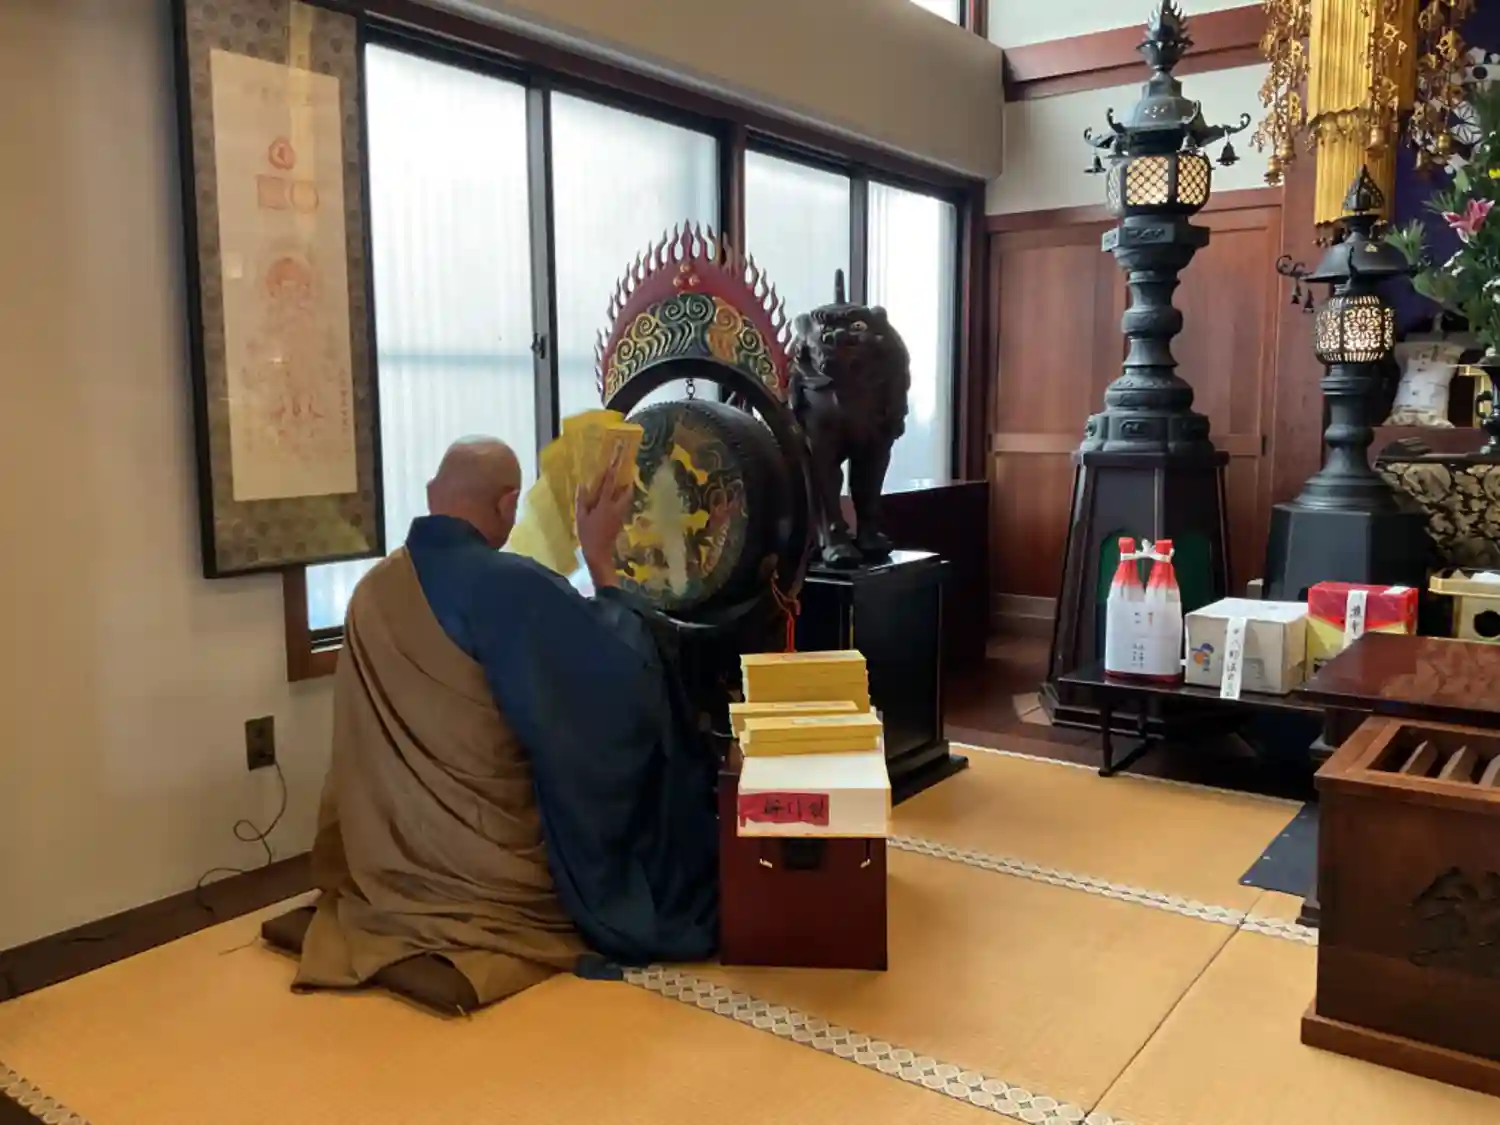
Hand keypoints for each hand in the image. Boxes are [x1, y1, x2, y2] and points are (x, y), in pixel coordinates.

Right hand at [575, 447, 632, 587]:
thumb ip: (582, 501)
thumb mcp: (581, 518)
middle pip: (626, 491)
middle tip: (628, 472)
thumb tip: (582, 485)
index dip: (612, 471)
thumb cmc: (587, 535)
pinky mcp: (620, 522)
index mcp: (604, 505)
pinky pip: (622, 507)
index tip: (615, 460)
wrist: (599, 554)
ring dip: (626, 491)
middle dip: (627, 482)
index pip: (609, 484)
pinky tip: (616, 501)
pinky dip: (621, 501)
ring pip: (626, 499)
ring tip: (624, 484)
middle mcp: (615, 508)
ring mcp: (620, 516)